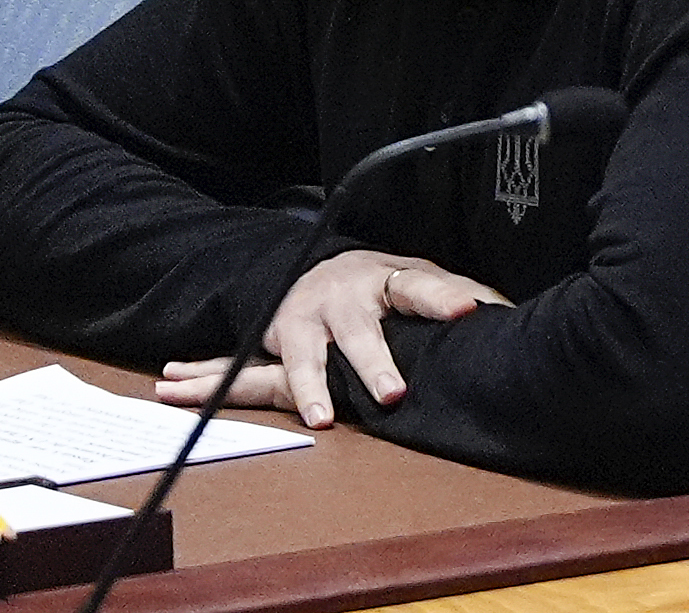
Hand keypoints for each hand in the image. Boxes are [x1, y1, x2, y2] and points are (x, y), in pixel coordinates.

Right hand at [155, 250, 509, 427]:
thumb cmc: (381, 285)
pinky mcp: (273, 345)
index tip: (470, 310)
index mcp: (383, 279)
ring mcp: (301, 322)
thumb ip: (463, 295)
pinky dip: (209, 377)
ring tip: (320, 418)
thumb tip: (510, 315)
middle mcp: (339, 299)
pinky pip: (242, 370)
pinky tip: (178, 382)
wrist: (320, 270)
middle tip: (391, 395)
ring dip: (306, 388)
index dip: (442, 296)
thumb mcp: (424, 280)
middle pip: (358, 330)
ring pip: (302, 357)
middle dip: (372, 361)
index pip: (419, 284)